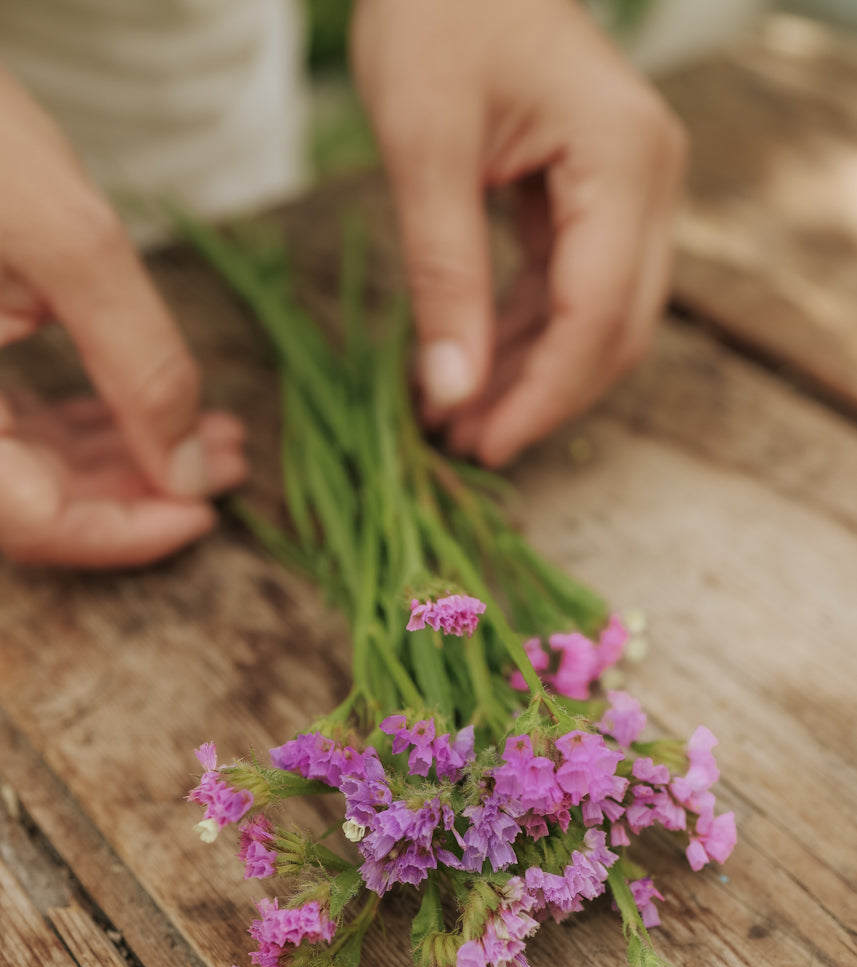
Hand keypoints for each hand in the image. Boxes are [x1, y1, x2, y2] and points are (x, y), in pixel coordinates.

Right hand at [0, 66, 247, 565]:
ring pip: (35, 467)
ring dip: (132, 458)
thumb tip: (190, 475)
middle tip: (229, 468)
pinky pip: (23, 423)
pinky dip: (97, 422)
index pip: (31, 519)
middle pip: (38, 501)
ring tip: (218, 440)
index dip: (124, 534)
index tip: (206, 515)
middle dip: (146, 490)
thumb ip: (138, 363)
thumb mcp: (67, 240)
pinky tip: (161, 411)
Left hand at [352, 0, 686, 465]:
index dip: (543, 395)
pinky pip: (569, 287)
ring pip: (594, 317)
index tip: (484, 445)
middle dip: (542, 397)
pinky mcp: (596, 194)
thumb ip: (444, 277)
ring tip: (455, 416)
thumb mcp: (425, 150)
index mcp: (623, 160)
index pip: (597, 314)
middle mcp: (647, 179)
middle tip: (466, 445)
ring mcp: (629, 188)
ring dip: (529, 373)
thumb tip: (453, 392)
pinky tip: (469, 364)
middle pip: (614, 329)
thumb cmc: (436, 16)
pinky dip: (521, 332)